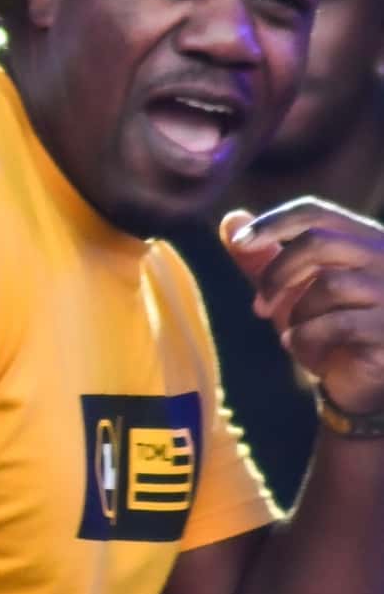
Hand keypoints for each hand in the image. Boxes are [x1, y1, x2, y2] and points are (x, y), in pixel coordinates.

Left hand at [222, 201, 383, 418]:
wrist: (360, 381)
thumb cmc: (327, 328)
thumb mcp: (291, 290)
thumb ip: (263, 257)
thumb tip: (230, 220)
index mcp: (363, 238)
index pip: (316, 212)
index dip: (274, 222)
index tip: (240, 241)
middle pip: (317, 243)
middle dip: (276, 274)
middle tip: (259, 307)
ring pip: (327, 285)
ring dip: (297, 315)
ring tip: (296, 334)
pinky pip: (338, 324)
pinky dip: (307, 338)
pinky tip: (300, 348)